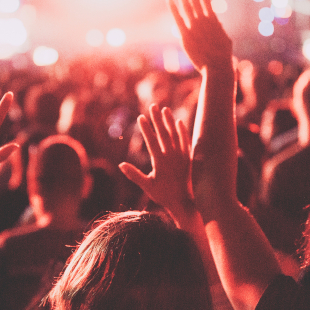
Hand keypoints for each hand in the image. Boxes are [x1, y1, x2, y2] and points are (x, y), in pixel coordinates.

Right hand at [119, 104, 195, 224]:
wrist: (183, 202)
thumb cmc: (162, 195)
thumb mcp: (146, 186)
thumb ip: (134, 174)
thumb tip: (121, 164)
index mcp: (160, 162)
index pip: (151, 141)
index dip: (145, 128)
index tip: (141, 117)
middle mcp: (171, 156)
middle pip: (163, 133)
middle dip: (157, 119)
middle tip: (153, 106)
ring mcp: (181, 156)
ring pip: (175, 134)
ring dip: (170, 121)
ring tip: (165, 109)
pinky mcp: (188, 158)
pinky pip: (185, 141)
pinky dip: (182, 131)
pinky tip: (179, 122)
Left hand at [168, 0, 232, 73]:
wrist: (217, 68)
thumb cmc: (222, 56)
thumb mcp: (224, 39)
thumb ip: (219, 29)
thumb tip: (218, 24)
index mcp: (213, 20)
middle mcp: (203, 21)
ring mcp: (194, 28)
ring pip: (186, 6)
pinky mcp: (186, 37)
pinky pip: (178, 21)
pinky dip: (173, 10)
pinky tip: (169, 0)